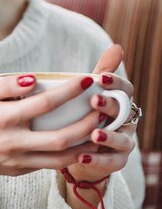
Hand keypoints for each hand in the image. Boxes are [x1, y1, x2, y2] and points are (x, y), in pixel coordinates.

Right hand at [0, 73, 104, 184]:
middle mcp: (14, 143)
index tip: (87, 80)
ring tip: (99, 131)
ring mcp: (17, 161)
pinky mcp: (18, 172)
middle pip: (61, 138)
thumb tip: (33, 79)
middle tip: (102, 109)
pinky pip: (48, 165)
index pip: (44, 104)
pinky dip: (67, 156)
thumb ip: (3, 87)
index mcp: (3, 120)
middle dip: (87, 124)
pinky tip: (78, 144)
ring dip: (84, 146)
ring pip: (60, 159)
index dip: (69, 91)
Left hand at [64, 44, 136, 183]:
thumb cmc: (87, 114)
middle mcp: (126, 121)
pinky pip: (111, 162)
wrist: (82, 149)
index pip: (126, 89)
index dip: (116, 82)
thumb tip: (117, 47)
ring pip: (122, 139)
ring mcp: (124, 142)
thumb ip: (101, 73)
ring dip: (108, 137)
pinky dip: (97, 160)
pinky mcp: (117, 161)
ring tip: (93, 135)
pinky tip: (82, 156)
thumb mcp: (90, 93)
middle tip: (94, 101)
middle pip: (123, 112)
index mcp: (120, 102)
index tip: (101, 77)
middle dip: (110, 106)